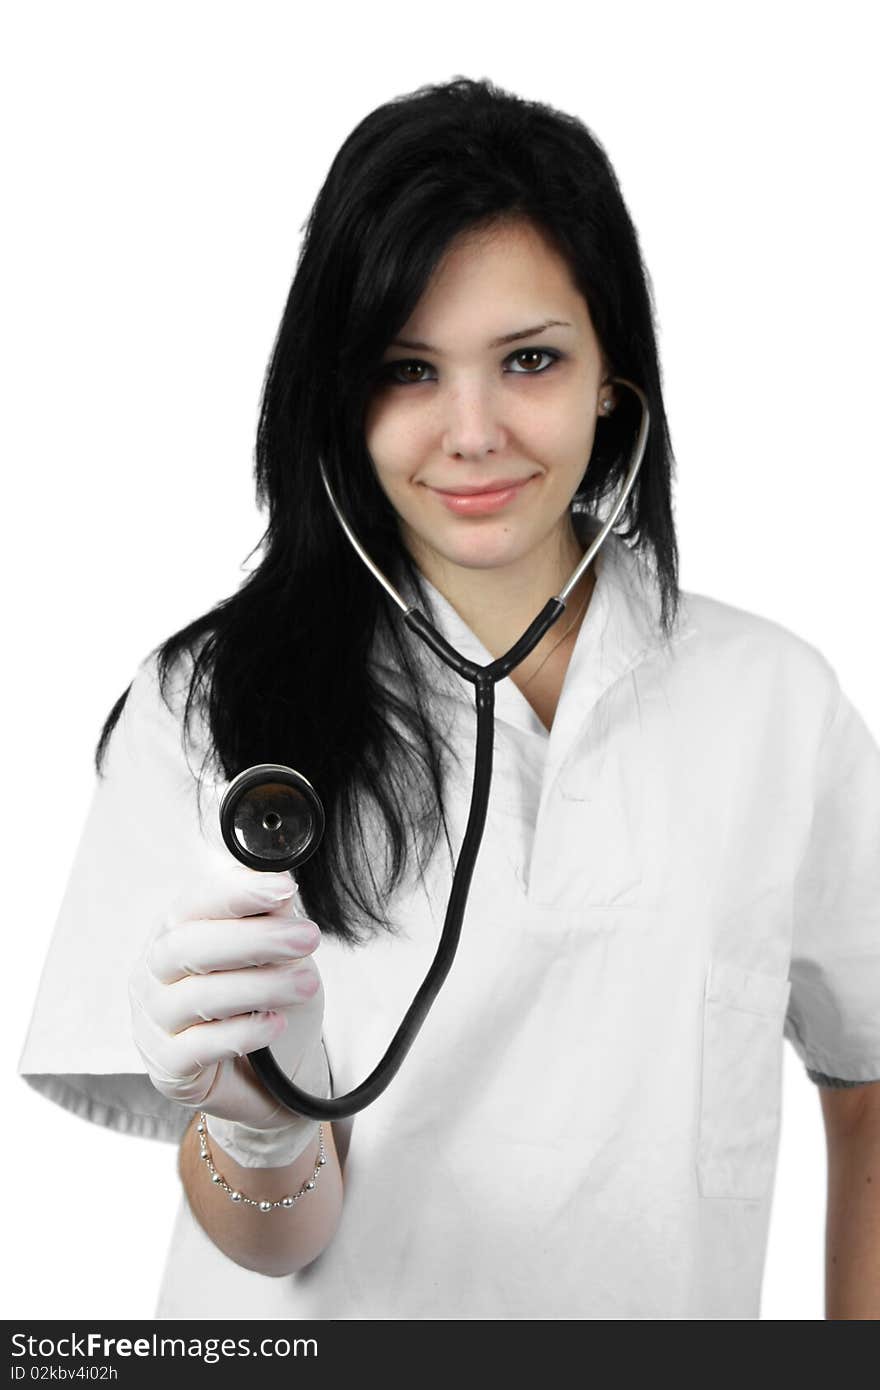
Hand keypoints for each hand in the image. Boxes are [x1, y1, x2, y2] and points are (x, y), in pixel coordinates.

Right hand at [128, 850, 325, 1132]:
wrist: (269, 1077)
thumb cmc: (265, 1003)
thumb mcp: (276, 956)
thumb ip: (271, 920)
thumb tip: (280, 887)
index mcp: (172, 934)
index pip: (193, 904)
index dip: (237, 894)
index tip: (284, 889)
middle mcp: (153, 975)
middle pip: (186, 947)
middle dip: (254, 939)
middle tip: (308, 938)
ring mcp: (153, 1023)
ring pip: (194, 997)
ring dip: (259, 986)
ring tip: (307, 984)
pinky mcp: (166, 1068)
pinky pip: (196, 1048)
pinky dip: (240, 1032)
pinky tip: (276, 1024)